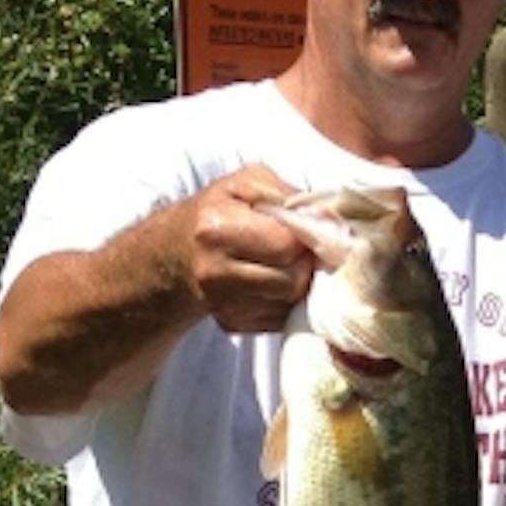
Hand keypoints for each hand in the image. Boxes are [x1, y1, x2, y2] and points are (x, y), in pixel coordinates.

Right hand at [182, 165, 312, 333]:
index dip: (307, 236)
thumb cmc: (221, 209)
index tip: (309, 229)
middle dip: (307, 262)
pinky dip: (289, 300)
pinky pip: (282, 318)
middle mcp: (214, 272)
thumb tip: (328, 218)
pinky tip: (276, 279)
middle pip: (293, 279)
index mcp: (216, 230)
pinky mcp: (232, 323)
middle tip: (304, 247)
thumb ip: (287, 194)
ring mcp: (222, 304)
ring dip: (302, 282)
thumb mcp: (247, 182)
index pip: (286, 245)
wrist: (177, 249)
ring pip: (291, 302)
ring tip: (291, 261)